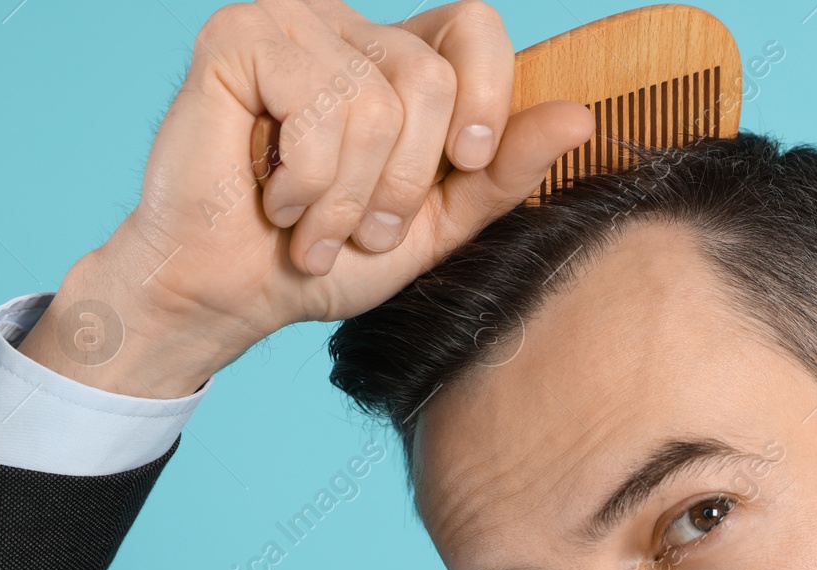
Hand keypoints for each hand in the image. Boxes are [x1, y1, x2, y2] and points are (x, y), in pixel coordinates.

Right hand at [19, 0, 592, 398]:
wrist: (237, 296)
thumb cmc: (332, 260)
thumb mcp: (440, 223)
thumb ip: (504, 172)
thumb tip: (579, 117)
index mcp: (399, 61)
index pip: (475, 27)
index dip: (486, 98)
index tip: (466, 165)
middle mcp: (348, 29)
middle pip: (432, 76)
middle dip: (404, 180)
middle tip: (362, 229)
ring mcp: (291, 24)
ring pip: (375, 100)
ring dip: (348, 196)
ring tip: (315, 228)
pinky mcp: (238, 39)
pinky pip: (314, 103)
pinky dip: (305, 179)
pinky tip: (275, 200)